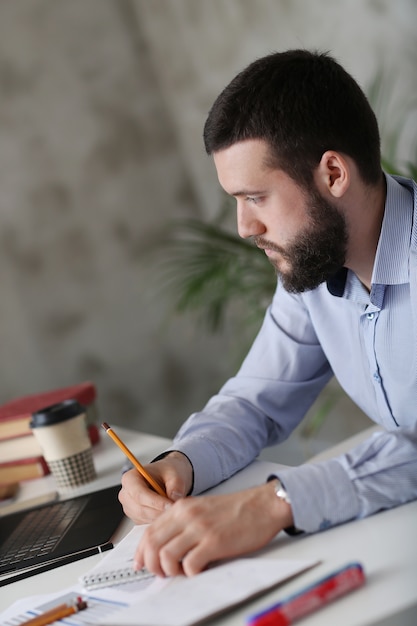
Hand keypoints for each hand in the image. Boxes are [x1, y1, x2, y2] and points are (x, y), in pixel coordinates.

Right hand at [118, 451, 192, 523]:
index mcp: (130, 478)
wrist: (167, 478)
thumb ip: (175, 485)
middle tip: (177, 511)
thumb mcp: (174, 473)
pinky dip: (159, 521)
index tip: (170, 505)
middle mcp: (126, 494)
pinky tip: (170, 515)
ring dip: (160, 517)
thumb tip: (175, 499)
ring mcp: (130, 508)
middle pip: (141, 509)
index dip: (155, 502)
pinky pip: (147, 524)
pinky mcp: (136, 518)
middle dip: (160, 512)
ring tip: (176, 511)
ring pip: (145, 518)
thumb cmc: (167, 472)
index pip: (139, 494)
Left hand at [133, 480, 293, 576]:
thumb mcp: (202, 508)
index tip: (140, 563)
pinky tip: (199, 570)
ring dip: (169, 571)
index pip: (149, 531)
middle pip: (152, 544)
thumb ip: (184, 522)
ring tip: (180, 573)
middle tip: (161, 574)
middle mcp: (187, 515)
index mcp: (182, 507)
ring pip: (166, 556)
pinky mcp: (215, 541)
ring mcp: (200, 528)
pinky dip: (190, 573)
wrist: (263, 504)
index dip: (141, 551)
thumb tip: (167, 546)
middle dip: (151, 564)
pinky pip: (190, 564)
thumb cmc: (236, 510)